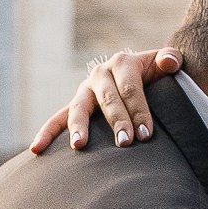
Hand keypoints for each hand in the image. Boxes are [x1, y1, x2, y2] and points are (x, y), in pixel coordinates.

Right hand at [29, 46, 180, 155]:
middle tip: (125, 143)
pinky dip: (46, 133)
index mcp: (123, 62)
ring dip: (78, 126)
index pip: (131, 89)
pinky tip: (36, 149)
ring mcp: (84, 91)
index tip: (146, 134)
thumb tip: (169, 62)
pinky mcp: (74, 107)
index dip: (139, 110)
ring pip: (79, 108)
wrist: (137, 75)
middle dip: (116, 121)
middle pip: (108, 100)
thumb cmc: (155, 76)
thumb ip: (171, 59)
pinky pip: (57, 120)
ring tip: (79, 145)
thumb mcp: (163, 65)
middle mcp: (100, 74)